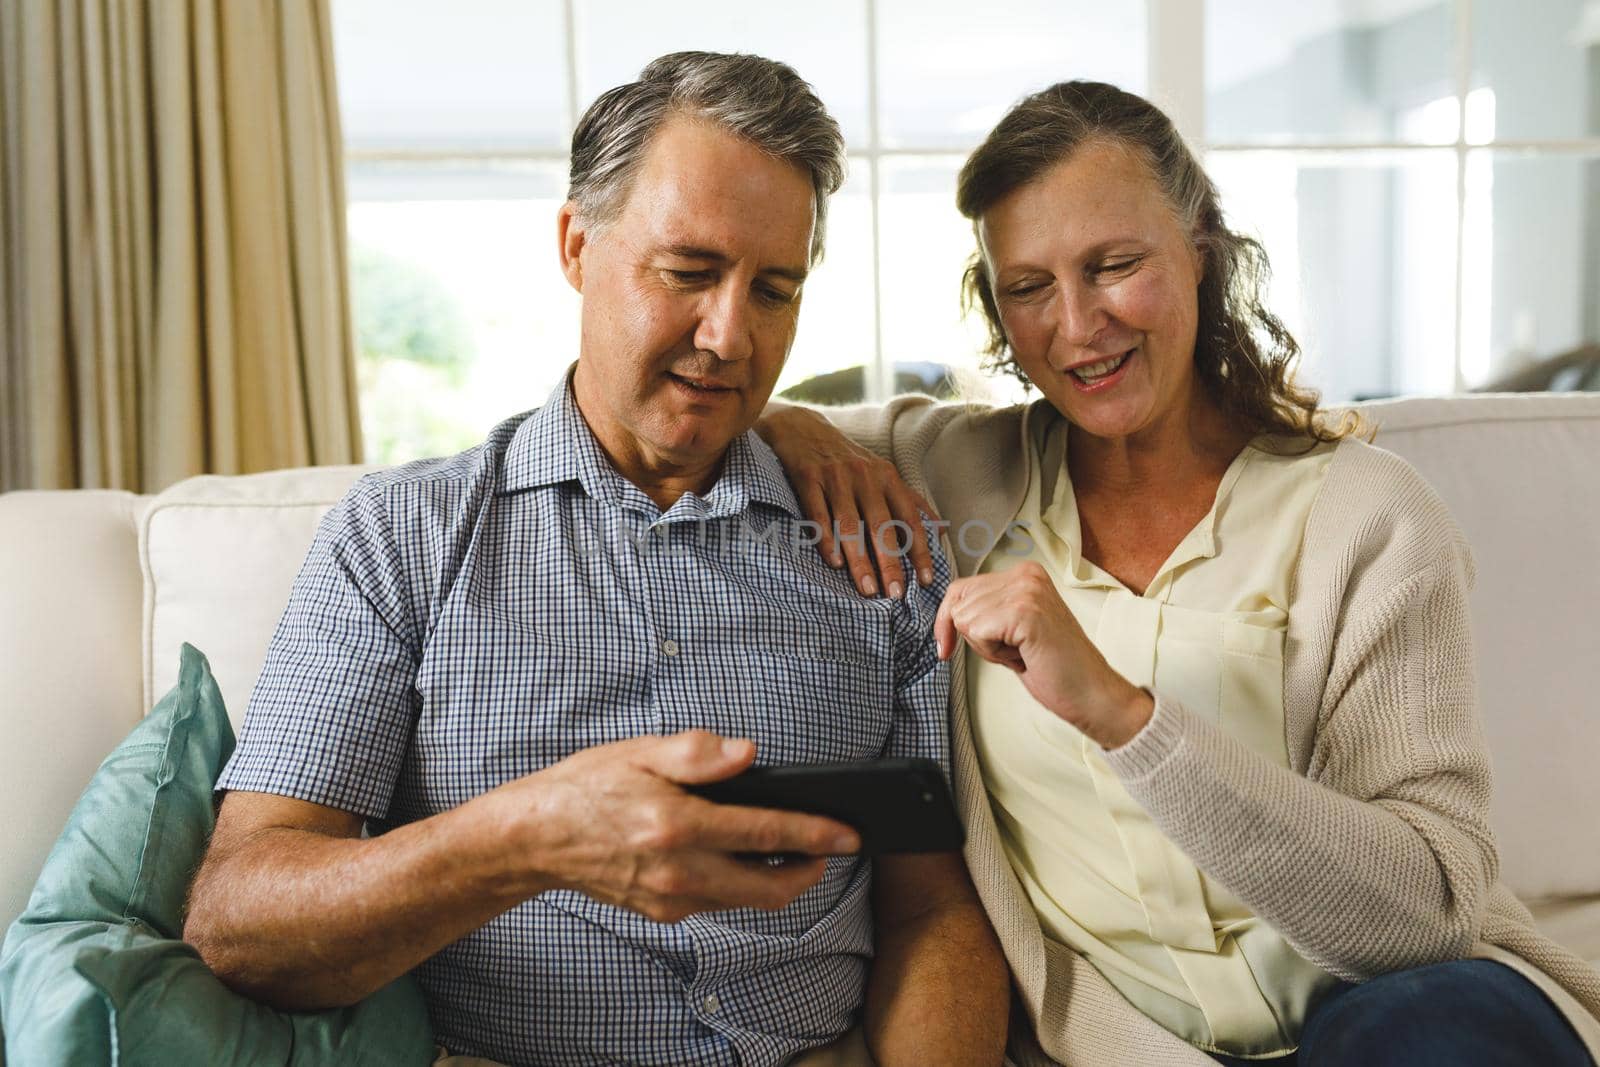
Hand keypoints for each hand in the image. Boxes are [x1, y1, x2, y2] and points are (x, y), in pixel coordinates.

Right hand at [477, 731, 860, 922]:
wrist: (535, 837)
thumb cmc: (587, 787)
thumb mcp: (639, 752)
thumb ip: (697, 753)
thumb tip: (749, 752)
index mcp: (677, 825)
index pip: (766, 834)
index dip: (816, 834)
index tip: (850, 835)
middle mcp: (678, 871)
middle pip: (769, 887)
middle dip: (810, 871)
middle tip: (828, 848)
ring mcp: (670, 899)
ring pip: (746, 900)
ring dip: (776, 880)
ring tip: (790, 851)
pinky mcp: (662, 912)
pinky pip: (717, 902)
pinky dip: (738, 883)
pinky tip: (736, 857)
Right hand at [755, 404, 938, 597]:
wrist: (802, 429)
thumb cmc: (847, 460)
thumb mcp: (882, 473)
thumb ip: (911, 501)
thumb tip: (941, 530)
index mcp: (887, 477)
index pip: (910, 518)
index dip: (920, 550)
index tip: (926, 580)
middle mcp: (864, 476)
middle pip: (881, 526)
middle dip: (890, 562)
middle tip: (895, 594)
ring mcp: (835, 477)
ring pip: (850, 525)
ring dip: (860, 560)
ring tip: (867, 589)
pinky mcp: (808, 478)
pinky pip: (818, 514)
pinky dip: (826, 540)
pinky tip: (834, 563)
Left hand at [934, 563, 1153, 748]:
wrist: (1091, 693)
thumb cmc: (1054, 667)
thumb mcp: (1013, 629)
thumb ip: (987, 611)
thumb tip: (946, 613)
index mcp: (1025, 574)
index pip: (959, 589)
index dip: (947, 622)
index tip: (945, 648)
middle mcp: (1025, 574)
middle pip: (957, 605)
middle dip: (976, 637)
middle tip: (1015, 650)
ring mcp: (1026, 590)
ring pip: (964, 620)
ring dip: (987, 647)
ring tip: (1023, 652)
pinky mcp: (1024, 611)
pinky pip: (976, 632)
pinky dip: (993, 653)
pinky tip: (1023, 656)